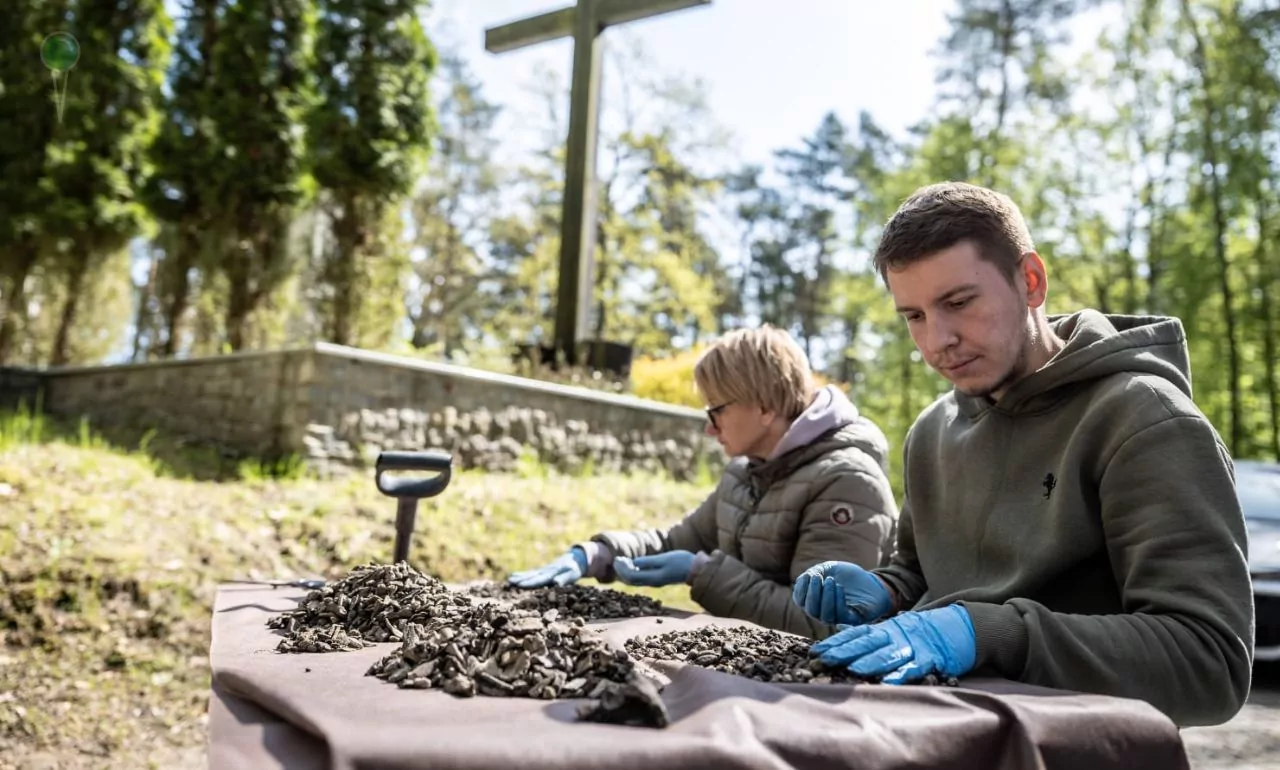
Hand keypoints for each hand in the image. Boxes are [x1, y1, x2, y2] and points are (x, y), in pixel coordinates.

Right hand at [507, 547, 588, 587]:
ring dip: (519, 577)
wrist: (575, 558)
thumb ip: (564, 578)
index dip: (529, 582)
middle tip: (509, 583)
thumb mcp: (572, 574)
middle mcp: (545, 571)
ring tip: (509, 580)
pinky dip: (522, 575)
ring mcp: (543, 570)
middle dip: (521, 580)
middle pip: (531, 576)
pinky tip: (513, 576)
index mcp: (551, 573)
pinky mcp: (542, 571)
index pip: (539, 579)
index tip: (519, 585)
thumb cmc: (574, 569)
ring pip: (529, 574)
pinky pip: (531, 573)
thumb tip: (556, 583)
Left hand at [613, 550, 696, 586]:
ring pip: (635, 580)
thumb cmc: (682, 562)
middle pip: (631, 580)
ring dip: (626, 571)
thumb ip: (649, 562)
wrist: (696, 570)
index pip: (631, 576)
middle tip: (616, 559)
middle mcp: (653, 582)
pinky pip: (641, 578)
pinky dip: (634, 571)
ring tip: (621, 561)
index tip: (617, 558)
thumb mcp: (665, 559)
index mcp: (653, 578)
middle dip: (621, 570)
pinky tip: (632, 564)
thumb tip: (634, 562)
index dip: (622, 568)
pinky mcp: (658, 579)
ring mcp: (655, 581)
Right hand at [791, 561, 892, 625]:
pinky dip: (838, 600)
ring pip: (824, 616)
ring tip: (831, 580)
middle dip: (812, 593)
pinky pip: (840, 615)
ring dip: (825, 597)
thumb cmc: (847, 576)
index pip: (800, 601)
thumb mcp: (828, 569)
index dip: (801, 589)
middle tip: (817, 577)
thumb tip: (803, 579)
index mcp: (814, 601)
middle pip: (810, 610)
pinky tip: (839, 586)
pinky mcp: (852, 620)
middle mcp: (823, 613)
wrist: (871, 582)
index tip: (809, 575)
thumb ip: (814, 573)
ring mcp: (837, 618)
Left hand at [811, 605, 975, 683]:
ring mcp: (913, 645)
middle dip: (844, 651)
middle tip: (824, 660)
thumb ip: (868, 634)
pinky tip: (889, 681)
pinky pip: (915, 667)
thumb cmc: (920, 631)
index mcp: (885, 628)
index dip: (835, 642)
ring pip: (889, 654)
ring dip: (870, 662)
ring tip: (853, 670)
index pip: (855, 634)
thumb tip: (841, 634)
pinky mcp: (932, 658)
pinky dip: (902, 674)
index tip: (816, 651)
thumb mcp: (893, 628)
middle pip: (867, 643)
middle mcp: (896, 635)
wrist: (958, 626)